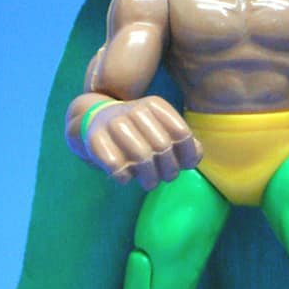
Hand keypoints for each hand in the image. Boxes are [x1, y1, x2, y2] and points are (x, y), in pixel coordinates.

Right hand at [84, 96, 201, 189]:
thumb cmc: (137, 132)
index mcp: (155, 105)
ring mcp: (114, 123)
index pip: (181, 133)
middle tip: (165, 178)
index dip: (187, 154)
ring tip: (149, 183)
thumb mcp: (161, 130)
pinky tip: (127, 178)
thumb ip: (183, 142)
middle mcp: (135, 110)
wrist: (94, 121)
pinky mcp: (95, 140)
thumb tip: (194, 157)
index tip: (185, 165)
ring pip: (142, 158)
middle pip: (163, 147)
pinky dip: (125, 178)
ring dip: (149, 178)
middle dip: (169, 170)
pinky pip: (118, 167)